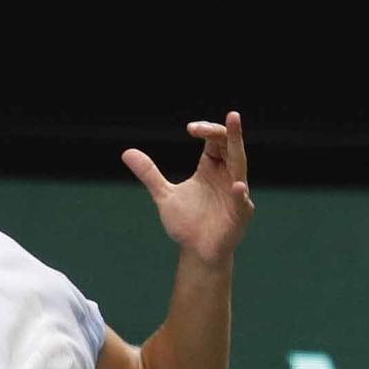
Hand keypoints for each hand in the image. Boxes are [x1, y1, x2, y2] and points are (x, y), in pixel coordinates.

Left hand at [121, 111, 254, 266]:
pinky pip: (242, 202)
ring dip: (238, 146)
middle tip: (228, 115)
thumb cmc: (186, 224)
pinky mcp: (240, 215)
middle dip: (226, 131)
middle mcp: (227, 176)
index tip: (189, 128)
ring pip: (240, 165)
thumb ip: (149, 173)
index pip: (214, 141)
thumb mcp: (164, 195)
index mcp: (211, 168)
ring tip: (235, 126)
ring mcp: (236, 194)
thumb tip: (126, 153)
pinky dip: (240, 195)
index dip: (206, 130)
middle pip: (230, 146)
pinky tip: (237, 186)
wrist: (196, 252)